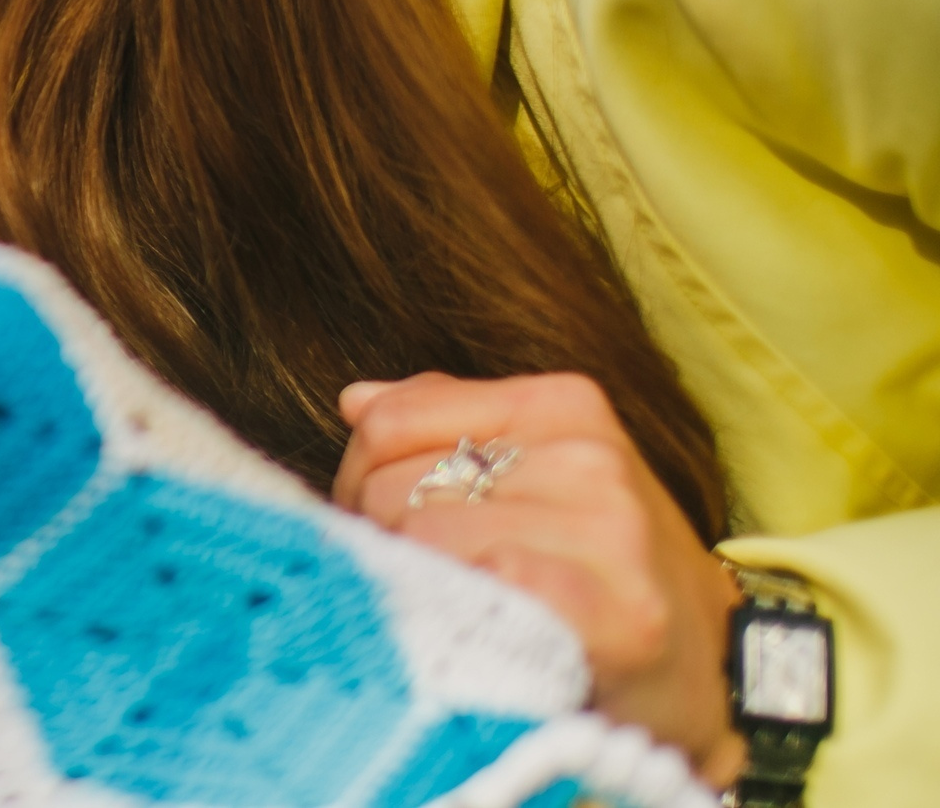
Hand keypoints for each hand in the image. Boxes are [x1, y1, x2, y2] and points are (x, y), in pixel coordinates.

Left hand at [333, 372, 743, 787]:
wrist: (714, 671)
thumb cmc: (603, 568)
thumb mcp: (542, 470)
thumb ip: (449, 421)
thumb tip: (356, 400)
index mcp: (565, 405)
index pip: (389, 420)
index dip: (360, 477)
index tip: (381, 521)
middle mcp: (591, 458)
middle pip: (391, 486)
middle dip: (376, 538)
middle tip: (409, 579)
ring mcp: (608, 534)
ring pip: (420, 540)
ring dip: (407, 585)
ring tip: (443, 608)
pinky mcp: (613, 615)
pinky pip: (477, 590)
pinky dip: (456, 614)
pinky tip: (478, 632)